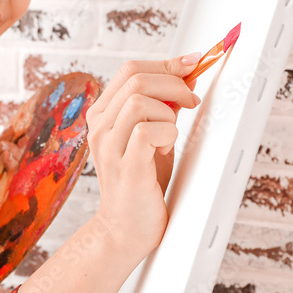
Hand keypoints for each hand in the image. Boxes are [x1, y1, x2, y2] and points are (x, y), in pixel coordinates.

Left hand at [0, 129, 23, 231]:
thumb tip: (13, 129)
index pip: (10, 143)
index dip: (17, 139)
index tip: (22, 135)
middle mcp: (2, 166)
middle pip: (18, 155)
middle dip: (15, 150)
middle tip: (6, 151)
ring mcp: (6, 181)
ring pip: (19, 168)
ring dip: (14, 160)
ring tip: (5, 159)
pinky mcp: (8, 195)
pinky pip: (18, 184)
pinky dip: (16, 176)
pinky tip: (10, 171)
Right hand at [85, 54, 200, 263]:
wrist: (125, 229)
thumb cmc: (141, 182)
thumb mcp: (150, 136)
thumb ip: (162, 107)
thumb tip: (186, 76)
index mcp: (103, 114)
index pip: (130, 70)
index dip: (166, 63)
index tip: (192, 64)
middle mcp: (100, 127)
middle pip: (137, 78)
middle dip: (174, 83)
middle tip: (191, 101)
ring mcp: (109, 146)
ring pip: (141, 101)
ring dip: (168, 113)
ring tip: (169, 135)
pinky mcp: (126, 166)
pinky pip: (148, 131)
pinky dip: (168, 135)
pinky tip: (165, 150)